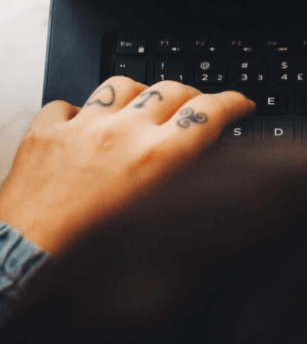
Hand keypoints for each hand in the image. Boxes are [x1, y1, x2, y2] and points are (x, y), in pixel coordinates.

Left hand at [0, 77, 253, 254]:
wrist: (28, 258)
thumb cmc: (92, 253)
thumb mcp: (161, 218)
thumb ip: (186, 180)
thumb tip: (205, 158)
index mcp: (159, 157)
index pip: (210, 111)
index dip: (233, 103)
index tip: (241, 104)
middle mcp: (124, 133)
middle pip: (174, 89)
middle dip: (193, 95)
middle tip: (197, 108)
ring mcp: (83, 127)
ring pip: (124, 84)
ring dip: (139, 94)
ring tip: (140, 108)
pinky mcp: (47, 132)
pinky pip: (67, 104)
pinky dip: (79, 112)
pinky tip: (84, 126)